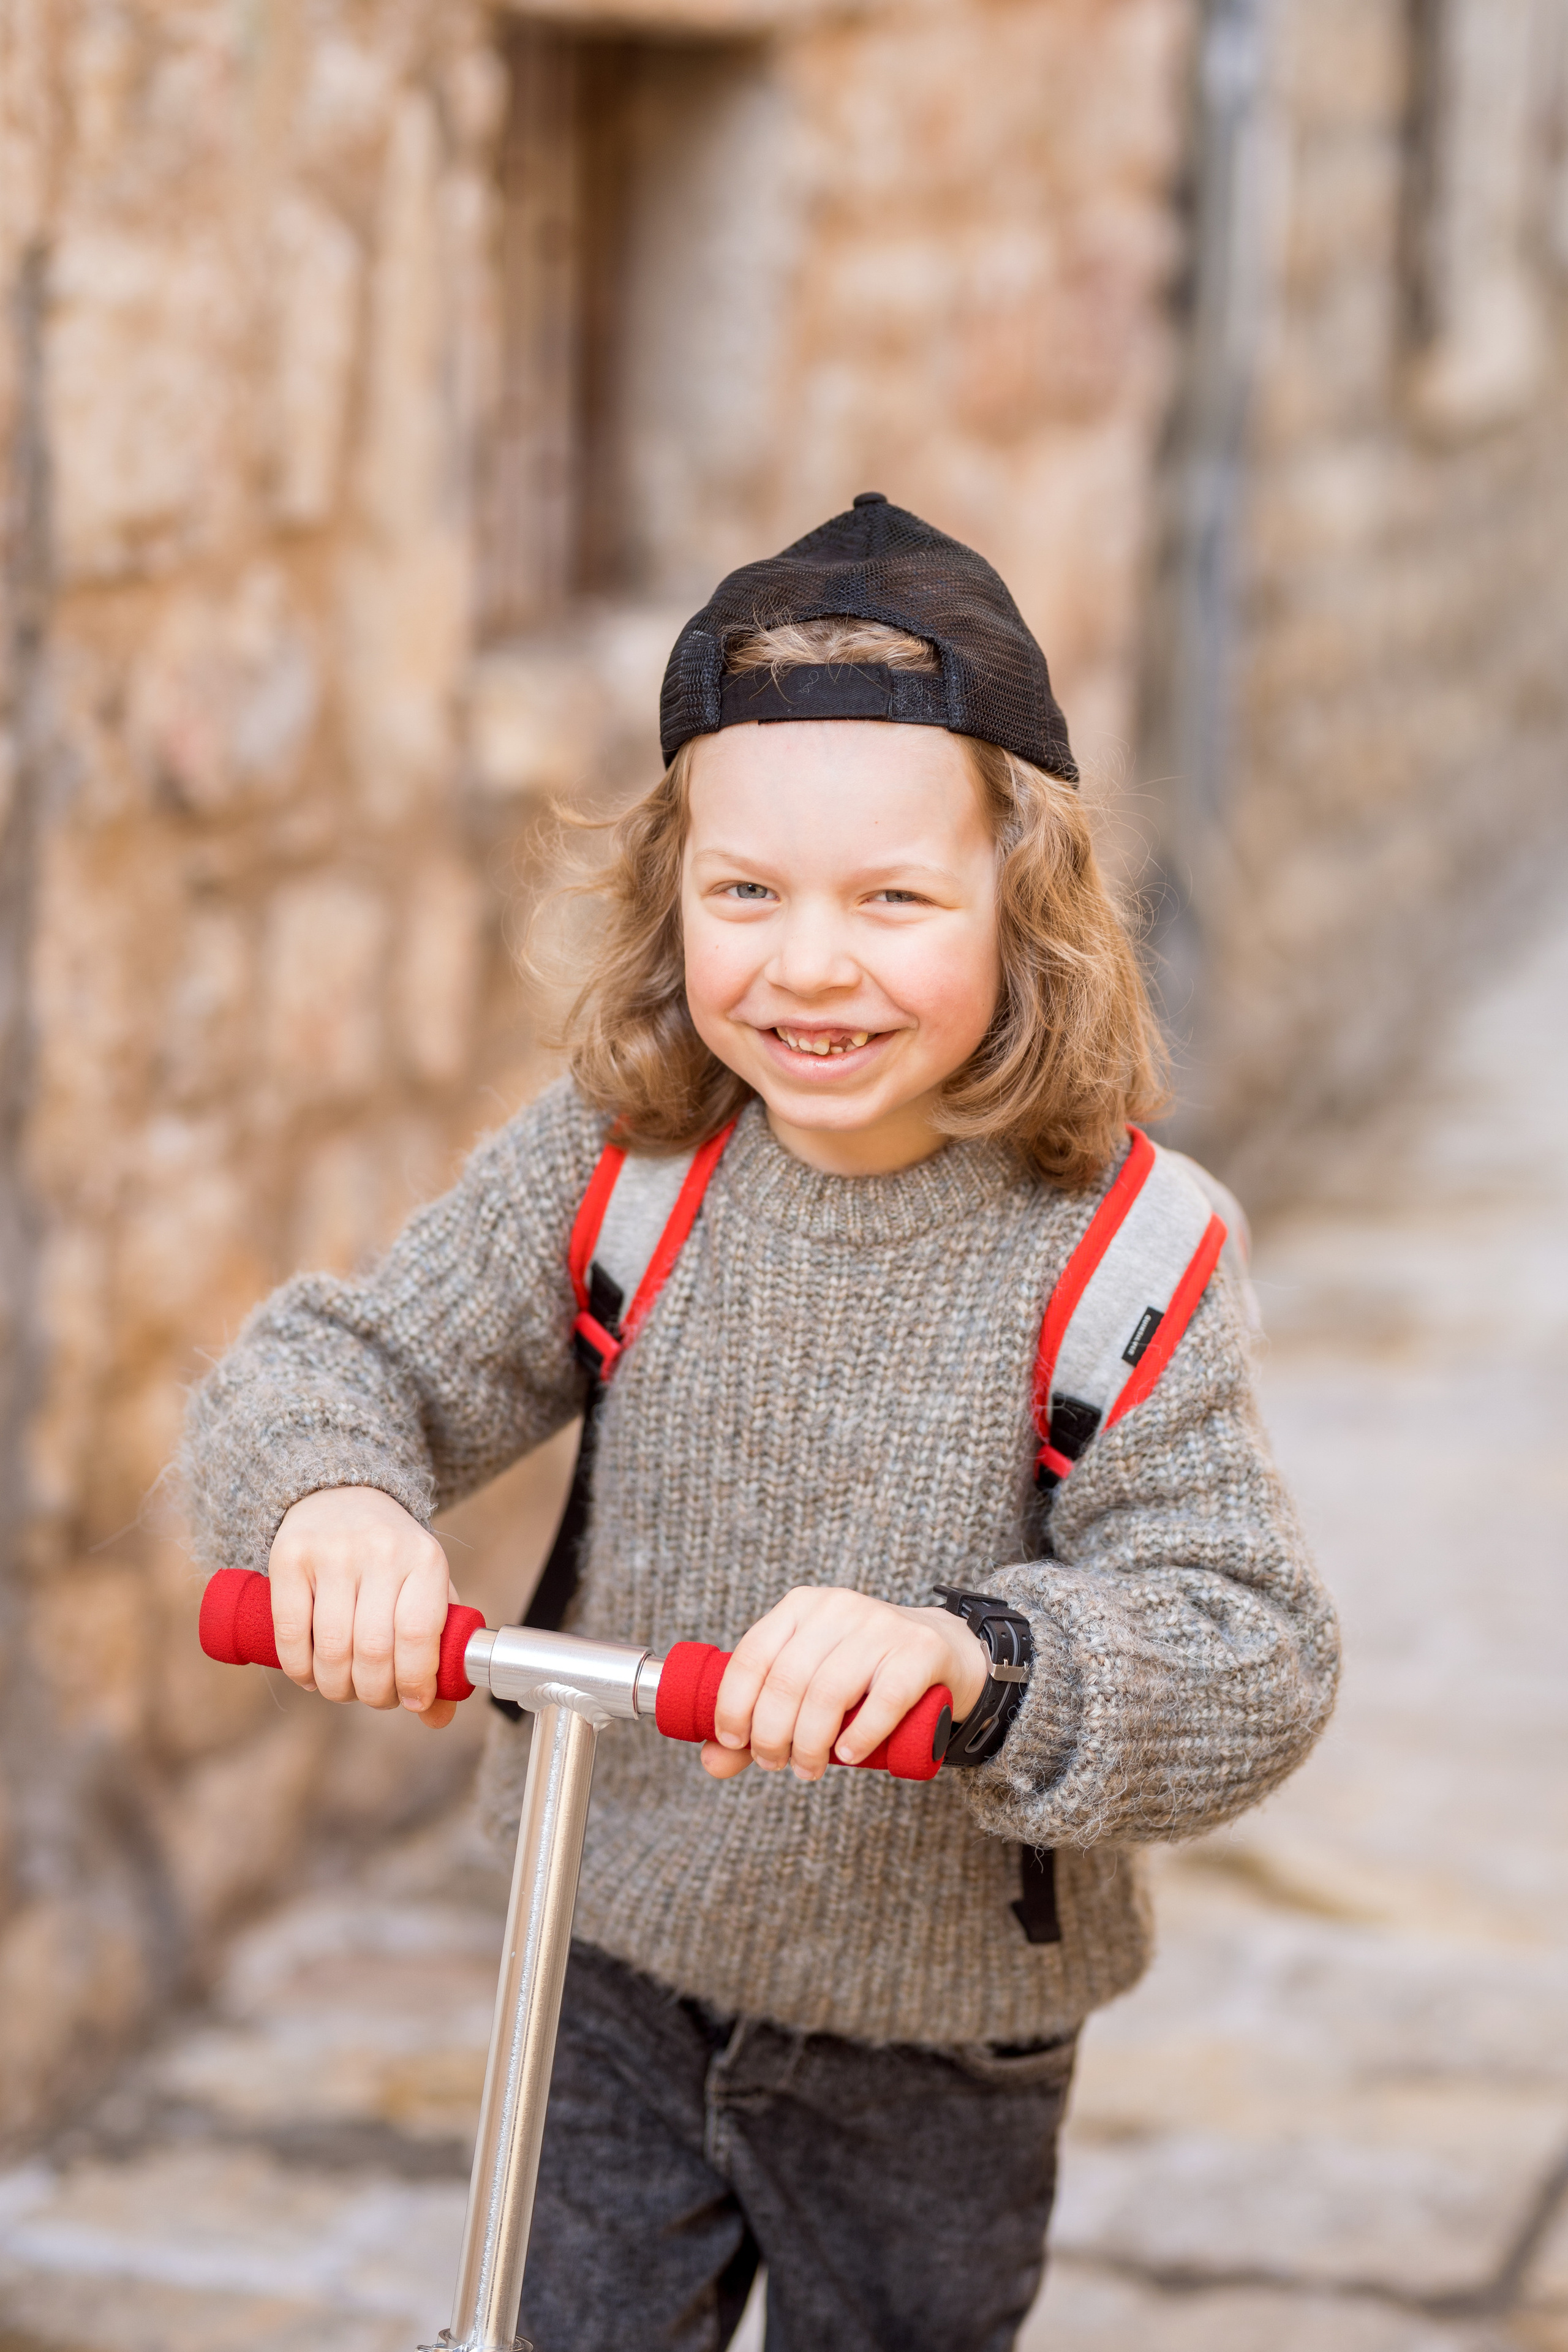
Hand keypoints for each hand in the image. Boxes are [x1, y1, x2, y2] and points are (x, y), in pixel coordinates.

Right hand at [268, 1486, 459, 1728]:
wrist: (343, 1494)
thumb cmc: (393, 1558)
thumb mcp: (427, 1589)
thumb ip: (438, 1650)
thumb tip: (437, 1717)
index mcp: (425, 1558)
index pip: (418, 1633)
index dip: (415, 1680)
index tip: (413, 1701)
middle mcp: (380, 1550)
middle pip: (374, 1649)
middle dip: (374, 1692)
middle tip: (375, 1697)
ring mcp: (332, 1551)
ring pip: (332, 1647)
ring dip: (337, 1687)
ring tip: (343, 1689)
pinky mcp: (289, 1556)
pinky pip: (291, 1632)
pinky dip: (300, 1669)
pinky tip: (310, 1677)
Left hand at [701, 1587, 988, 1782]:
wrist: (942, 1651)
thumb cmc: (860, 1675)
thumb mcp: (807, 1685)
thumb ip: (758, 1720)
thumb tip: (712, 1762)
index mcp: (800, 1607)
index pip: (752, 1655)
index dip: (734, 1706)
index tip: (735, 1743)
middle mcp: (837, 1608)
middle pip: (787, 1680)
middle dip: (771, 1735)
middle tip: (775, 1764)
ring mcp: (880, 1626)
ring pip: (829, 1693)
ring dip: (810, 1744)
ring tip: (807, 1770)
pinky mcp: (919, 1651)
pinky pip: (884, 1699)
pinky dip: (861, 1735)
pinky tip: (848, 1755)